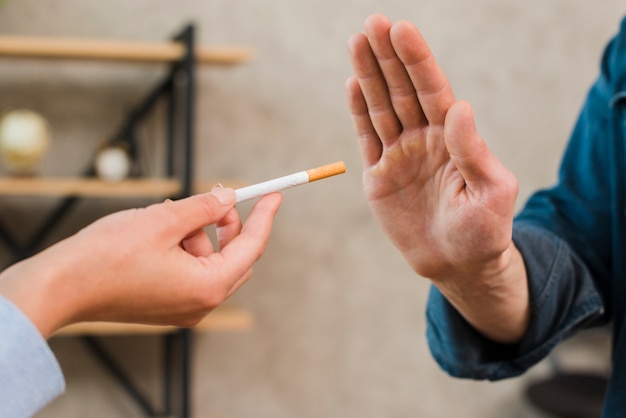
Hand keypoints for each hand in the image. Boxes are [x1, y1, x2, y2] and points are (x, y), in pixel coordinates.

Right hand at [0, 188, 281, 338]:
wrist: (61, 287)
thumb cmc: (108, 255)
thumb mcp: (163, 220)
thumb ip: (203, 208)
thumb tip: (229, 198)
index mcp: (208, 286)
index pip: (251, 246)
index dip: (265, 217)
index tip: (275, 194)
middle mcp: (201, 303)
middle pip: (235, 256)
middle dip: (227, 223)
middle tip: (214, 197)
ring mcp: (184, 308)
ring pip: (210, 260)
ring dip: (198, 232)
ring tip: (169, 213)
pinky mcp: (167, 305)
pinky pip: (190, 270)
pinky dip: (184, 247)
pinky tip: (161, 230)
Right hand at [347, 15, 528, 342]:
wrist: (456, 263)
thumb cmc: (483, 230)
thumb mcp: (490, 192)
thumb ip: (474, 151)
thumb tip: (460, 107)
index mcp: (452, 137)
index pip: (432, 89)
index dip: (416, 60)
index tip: (401, 30)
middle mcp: (424, 138)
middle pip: (402, 90)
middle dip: (387, 57)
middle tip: (372, 23)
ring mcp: (399, 154)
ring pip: (380, 107)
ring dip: (368, 75)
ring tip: (356, 42)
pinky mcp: (379, 175)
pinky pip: (366, 138)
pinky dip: (358, 111)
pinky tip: (353, 84)